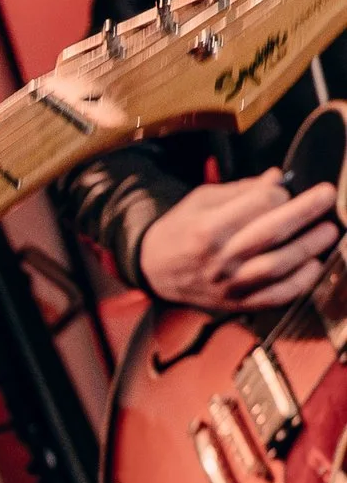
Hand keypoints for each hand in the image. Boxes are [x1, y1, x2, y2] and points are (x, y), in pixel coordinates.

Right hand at [137, 173, 340, 311]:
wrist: (153, 270)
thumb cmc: (179, 230)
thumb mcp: (202, 200)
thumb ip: (242, 190)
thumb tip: (278, 178)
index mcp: (208, 228)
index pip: (256, 205)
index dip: (278, 193)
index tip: (284, 189)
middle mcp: (219, 259)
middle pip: (273, 233)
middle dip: (306, 211)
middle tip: (328, 195)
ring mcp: (229, 285)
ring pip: (279, 266)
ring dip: (310, 247)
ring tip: (329, 231)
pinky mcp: (236, 304)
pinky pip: (275, 297)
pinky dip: (299, 282)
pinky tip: (314, 265)